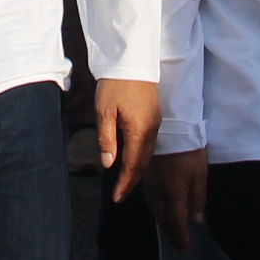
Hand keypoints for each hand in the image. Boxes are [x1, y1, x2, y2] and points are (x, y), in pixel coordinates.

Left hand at [94, 76, 160, 200]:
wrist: (132, 60)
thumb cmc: (115, 84)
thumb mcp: (104, 112)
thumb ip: (106, 139)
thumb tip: (109, 164)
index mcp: (140, 130)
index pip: (133, 165)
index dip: (125, 183)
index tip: (117, 198)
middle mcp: (152, 129)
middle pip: (143, 163)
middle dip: (131, 181)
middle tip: (120, 196)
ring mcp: (155, 123)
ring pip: (147, 154)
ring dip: (136, 170)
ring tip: (124, 183)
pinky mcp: (154, 117)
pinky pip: (149, 144)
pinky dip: (140, 157)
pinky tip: (131, 160)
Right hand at [146, 149, 208, 249]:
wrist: (170, 128)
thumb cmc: (189, 150)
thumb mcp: (200, 174)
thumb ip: (199, 198)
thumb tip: (197, 219)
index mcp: (174, 194)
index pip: (177, 223)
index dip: (181, 238)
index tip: (186, 249)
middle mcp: (159, 194)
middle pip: (164, 221)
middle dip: (172, 236)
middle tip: (179, 247)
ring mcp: (150, 186)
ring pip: (155, 212)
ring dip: (163, 226)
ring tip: (170, 234)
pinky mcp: (146, 178)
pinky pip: (149, 201)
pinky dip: (155, 212)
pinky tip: (158, 213)